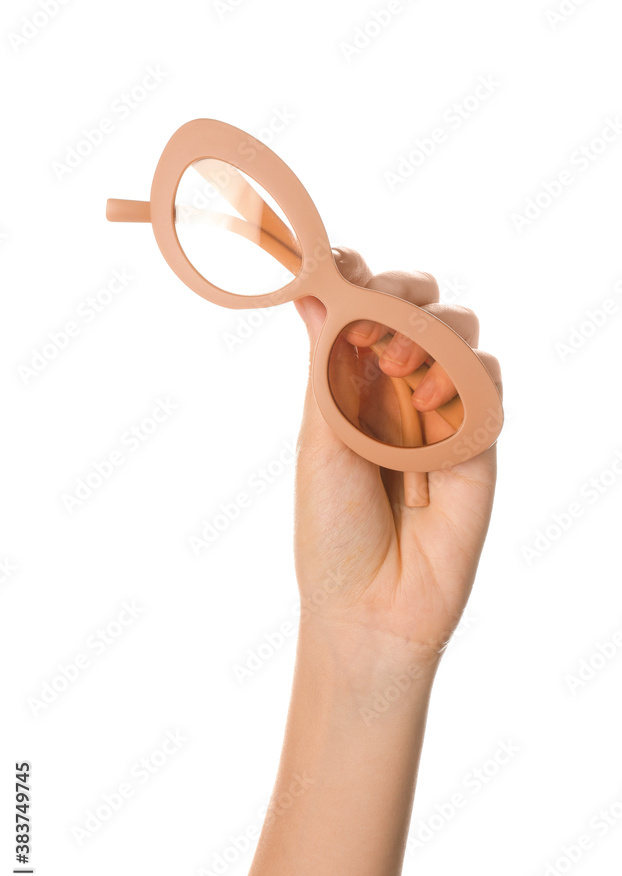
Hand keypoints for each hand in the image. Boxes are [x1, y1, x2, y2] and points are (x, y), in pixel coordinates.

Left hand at [293, 247, 501, 675]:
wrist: (372, 608)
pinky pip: (486, 383)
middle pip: (416, 307)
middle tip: (379, 305)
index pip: (362, 308)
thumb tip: (313, 290)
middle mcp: (397, 391)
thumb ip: (327, 365)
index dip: (359, 276)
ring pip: (458, 333)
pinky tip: (430, 407)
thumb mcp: (319, 440)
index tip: (344, 259)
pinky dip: (463, 379)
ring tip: (397, 369)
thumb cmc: (332, 530)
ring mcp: (443, 413)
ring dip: (430, 334)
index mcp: (348, 386)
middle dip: (401, 291)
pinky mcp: (480, 439)